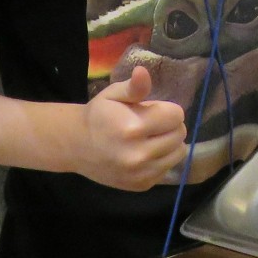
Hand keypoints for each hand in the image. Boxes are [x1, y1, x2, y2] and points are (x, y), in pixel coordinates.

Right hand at [78, 67, 186, 190]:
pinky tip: (145, 153)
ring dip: (170, 143)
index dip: (166, 109)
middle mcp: (139, 154)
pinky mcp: (142, 185)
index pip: (176, 115)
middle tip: (152, 124)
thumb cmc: (99, 116)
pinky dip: (162, 159)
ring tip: (151, 138)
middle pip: (179, 134)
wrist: (78, 147)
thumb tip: (143, 72)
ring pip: (179, 152)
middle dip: (169, 125)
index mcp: (133, 128)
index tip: (152, 110)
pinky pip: (168, 168)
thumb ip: (133, 87)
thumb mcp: (113, 95)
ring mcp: (141, 173)